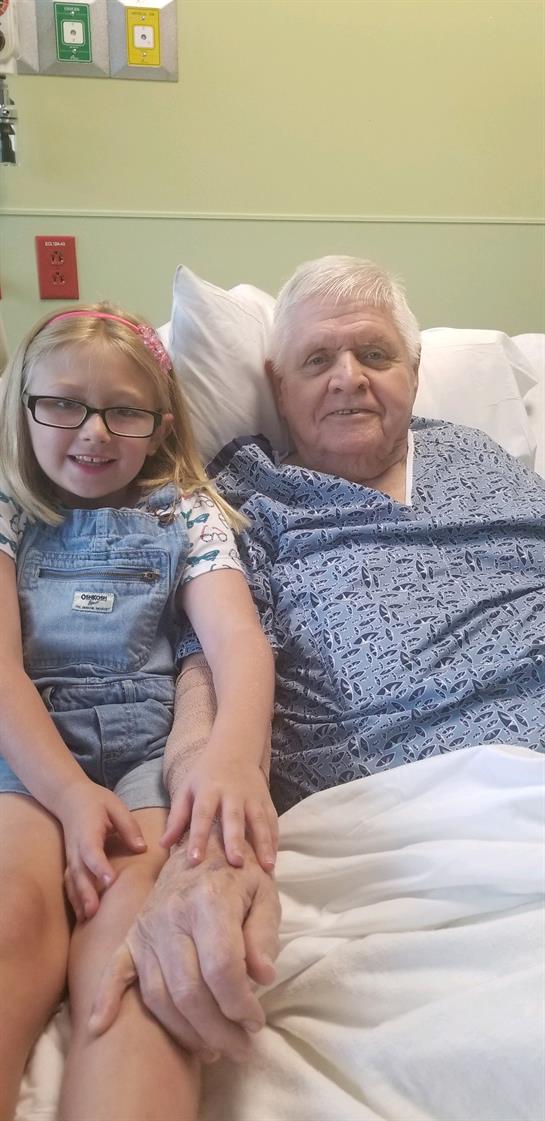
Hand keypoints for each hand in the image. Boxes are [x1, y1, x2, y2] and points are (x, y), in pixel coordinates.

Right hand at [58, 779, 146, 921]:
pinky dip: (74, 898)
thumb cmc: (95, 801)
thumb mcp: (115, 806)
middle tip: (94, 911)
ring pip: (72, 880)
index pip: (92, 851)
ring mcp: (71, 856)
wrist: (68, 797)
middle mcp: (76, 847)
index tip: (110, 880)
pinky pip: (70, 882)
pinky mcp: (71, 862)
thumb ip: (128, 827)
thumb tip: (141, 848)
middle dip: (86, 892)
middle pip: (79, 872)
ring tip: (88, 918)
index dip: (99, 866)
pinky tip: (82, 916)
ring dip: (79, 899)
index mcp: (88, 831)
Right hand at [88, 831, 280, 1060]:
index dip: (241, 1004)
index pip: (222, 967)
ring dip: (184, 1031)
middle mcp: (172, 915)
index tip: (256, 1022)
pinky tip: (99, 1027)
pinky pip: (113, 971)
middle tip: (240, 1048)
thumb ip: (264, 935)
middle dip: (218, 1029)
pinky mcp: (131, 937)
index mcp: (209, 900)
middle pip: (189, 989)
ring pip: (158, 993)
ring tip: (211, 1049)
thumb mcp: (265, 893)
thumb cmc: (239, 873)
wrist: (202, 842)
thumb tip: (263, 977)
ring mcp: (146, 928)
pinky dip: (104, 1000)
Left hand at [161, 750, 278, 870]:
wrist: (235, 749)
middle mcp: (232, 793)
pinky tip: (273, 859)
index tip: (194, 860)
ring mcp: (252, 796)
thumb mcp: (186, 789)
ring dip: (263, 843)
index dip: (198, 837)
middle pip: (233, 818)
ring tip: (267, 868)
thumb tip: (162, 845)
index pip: (202, 815)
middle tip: (236, 863)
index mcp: (208, 790)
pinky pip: (272, 820)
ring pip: (259, 820)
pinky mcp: (266, 799)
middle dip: (235, 840)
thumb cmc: (205, 774)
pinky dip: (274, 840)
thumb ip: (177, 817)